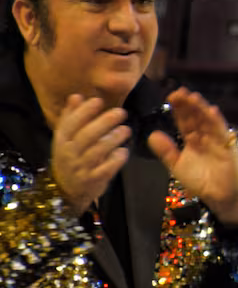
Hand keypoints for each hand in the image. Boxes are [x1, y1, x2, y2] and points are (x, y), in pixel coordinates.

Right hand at [50, 95, 130, 215]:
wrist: (66, 191)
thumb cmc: (71, 159)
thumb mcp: (66, 139)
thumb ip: (71, 118)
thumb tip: (76, 96)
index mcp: (61, 141)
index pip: (70, 124)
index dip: (84, 112)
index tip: (98, 101)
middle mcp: (69, 154)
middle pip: (86, 136)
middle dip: (104, 122)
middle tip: (121, 112)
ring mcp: (80, 168)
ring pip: (97, 151)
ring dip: (113, 139)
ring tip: (126, 129)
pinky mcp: (93, 181)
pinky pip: (106, 169)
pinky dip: (115, 160)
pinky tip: (124, 151)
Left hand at [147, 88, 237, 226]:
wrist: (219, 196)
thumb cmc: (200, 182)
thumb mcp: (177, 166)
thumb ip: (166, 151)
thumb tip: (152, 135)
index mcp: (192, 139)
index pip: (184, 121)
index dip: (178, 109)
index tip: (171, 97)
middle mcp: (204, 136)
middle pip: (195, 116)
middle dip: (188, 104)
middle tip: (179, 92)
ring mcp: (217, 139)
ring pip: (208, 120)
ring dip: (201, 108)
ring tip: (192, 97)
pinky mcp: (228, 145)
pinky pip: (222, 131)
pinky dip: (216, 120)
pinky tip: (210, 110)